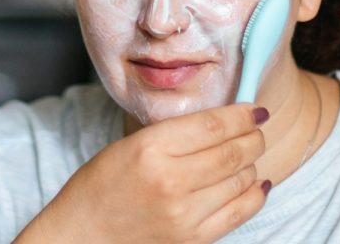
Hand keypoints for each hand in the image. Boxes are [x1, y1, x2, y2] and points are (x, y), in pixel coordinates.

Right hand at [16, 103, 269, 243]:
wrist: (81, 236)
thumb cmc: (100, 186)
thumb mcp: (129, 145)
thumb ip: (175, 134)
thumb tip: (223, 121)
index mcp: (151, 148)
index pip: (213, 125)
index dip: (241, 114)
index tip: (254, 109)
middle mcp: (171, 180)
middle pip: (232, 151)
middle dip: (253, 137)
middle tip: (257, 129)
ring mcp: (184, 213)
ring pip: (240, 179)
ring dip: (251, 163)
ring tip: (249, 154)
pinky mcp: (193, 239)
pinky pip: (239, 212)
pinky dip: (254, 193)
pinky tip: (257, 181)